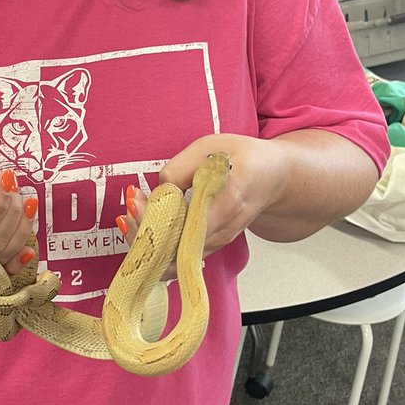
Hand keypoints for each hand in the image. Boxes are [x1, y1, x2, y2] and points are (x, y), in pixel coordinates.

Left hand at [116, 134, 285, 258]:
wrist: (274, 177)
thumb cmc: (243, 159)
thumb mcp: (208, 148)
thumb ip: (178, 168)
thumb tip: (155, 194)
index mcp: (226, 204)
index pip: (184, 228)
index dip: (153, 220)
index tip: (135, 201)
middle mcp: (222, 231)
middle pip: (174, 249)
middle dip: (142, 230)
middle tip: (129, 204)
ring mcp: (216, 243)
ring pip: (173, 256)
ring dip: (146, 237)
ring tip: (133, 209)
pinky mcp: (209, 246)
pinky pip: (177, 253)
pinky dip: (156, 241)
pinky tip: (141, 221)